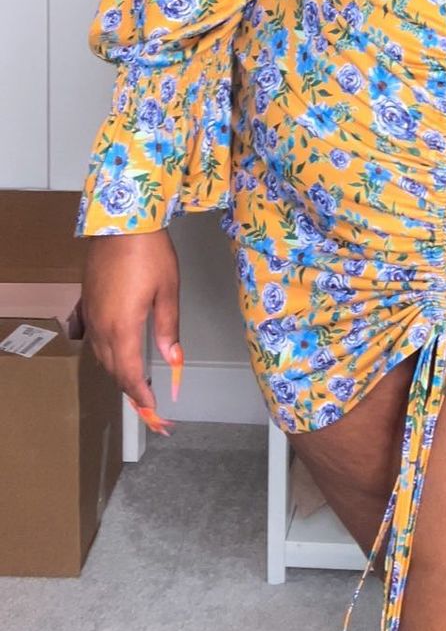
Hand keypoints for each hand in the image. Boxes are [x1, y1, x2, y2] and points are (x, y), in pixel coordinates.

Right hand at [82, 230, 181, 429]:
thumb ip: (168, 328)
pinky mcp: (87, 300)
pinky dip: (102, 348)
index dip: (139, 394)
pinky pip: (90, 334)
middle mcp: (101, 326)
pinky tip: (110, 348)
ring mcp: (91, 313)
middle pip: (112, 367)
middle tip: (146, 400)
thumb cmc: (151, 254)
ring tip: (132, 378)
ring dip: (116, 369)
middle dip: (128, 386)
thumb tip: (173, 360)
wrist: (121, 222)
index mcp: (122, 328)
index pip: (128, 373)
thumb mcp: (168, 291)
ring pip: (100, 353)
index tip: (152, 409)